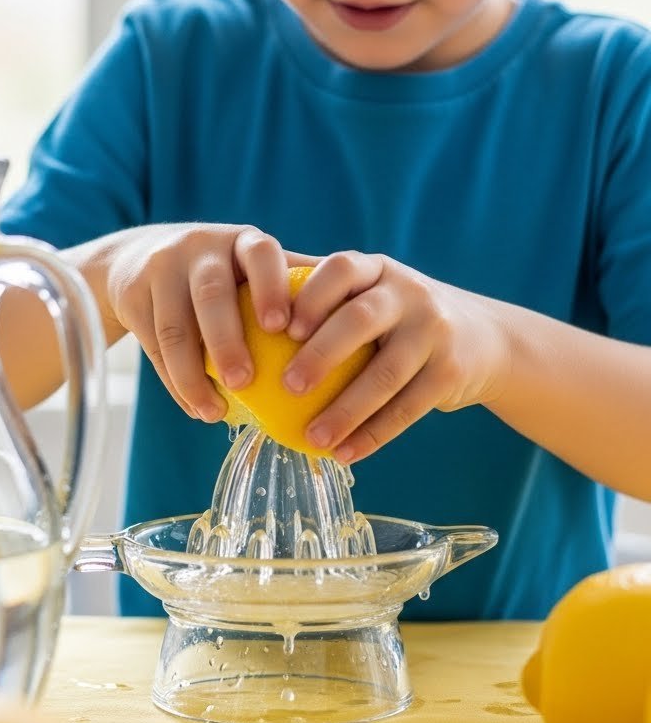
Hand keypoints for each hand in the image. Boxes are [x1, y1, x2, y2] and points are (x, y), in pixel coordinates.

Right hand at [102, 222, 312, 421]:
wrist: (137, 260)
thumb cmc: (221, 273)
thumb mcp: (253, 268)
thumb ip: (294, 286)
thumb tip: (360, 321)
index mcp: (243, 242)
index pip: (261, 253)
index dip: (271, 287)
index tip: (283, 327)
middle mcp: (200, 249)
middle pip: (212, 294)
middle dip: (227, 340)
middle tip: (246, 383)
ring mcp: (162, 270)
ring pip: (175, 326)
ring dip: (193, 374)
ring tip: (215, 412)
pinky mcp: (133, 294)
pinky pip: (154, 346)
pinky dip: (175, 382)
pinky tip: (197, 407)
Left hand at [282, 251, 510, 462]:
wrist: (482, 337)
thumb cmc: (398, 316)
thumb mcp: (369, 289)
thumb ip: (317, 286)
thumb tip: (239, 290)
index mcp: (377, 269)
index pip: (341, 269)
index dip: (310, 296)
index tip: (281, 328)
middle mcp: (409, 293)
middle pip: (362, 318)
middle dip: (323, 352)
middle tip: (289, 385)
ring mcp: (434, 331)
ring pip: (386, 373)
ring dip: (347, 409)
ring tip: (312, 436)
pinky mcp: (451, 372)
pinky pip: (408, 408)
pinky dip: (374, 434)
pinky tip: (344, 454)